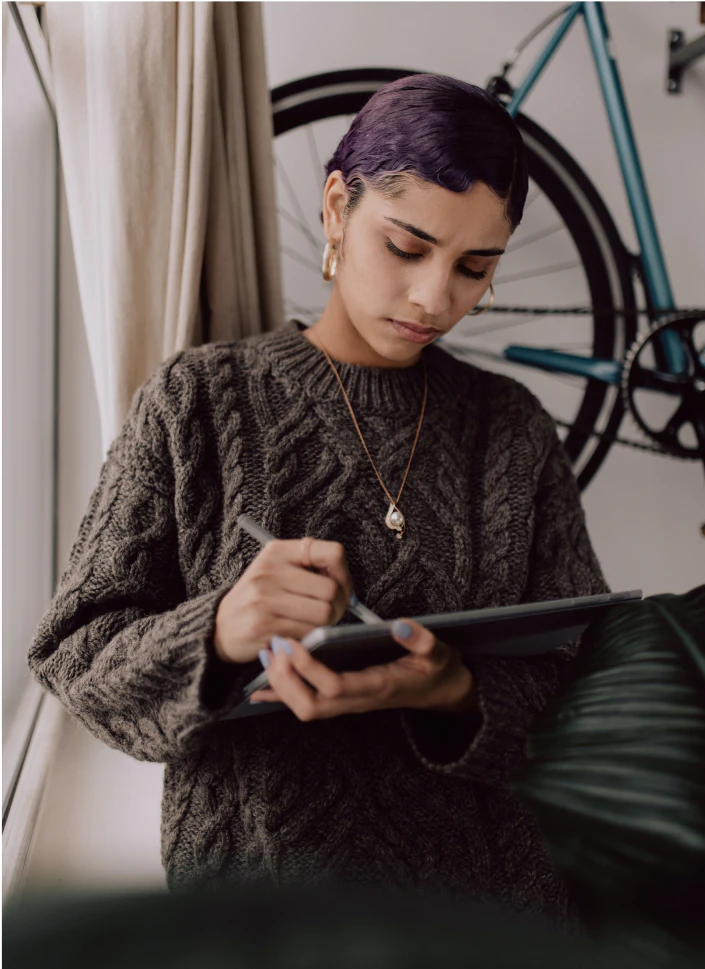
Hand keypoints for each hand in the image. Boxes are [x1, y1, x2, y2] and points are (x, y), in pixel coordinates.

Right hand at [213, 537, 353, 664]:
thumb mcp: (275, 570)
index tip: (342, 587)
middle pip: (331, 589)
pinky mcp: (263, 625)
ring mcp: (265, 599)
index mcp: (278, 552)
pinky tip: (298, 634)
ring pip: (323, 614)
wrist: (220, 627)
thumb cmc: (257, 598)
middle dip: (339, 605)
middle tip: (331, 612)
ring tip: (314, 624)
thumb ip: (308, 567)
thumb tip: (346, 584)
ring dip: (326, 624)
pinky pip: (307, 633)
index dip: (345, 573)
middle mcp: (270, 571)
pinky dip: (310, 637)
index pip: (331, 553)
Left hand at [250, 618, 477, 719]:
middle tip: (272, 647)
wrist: (440, 691)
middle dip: (285, 680)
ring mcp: (349, 704)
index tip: (291, 644)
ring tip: (266, 653)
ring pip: (304, 708)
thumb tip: (400, 625)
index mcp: (379, 687)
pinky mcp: (342, 700)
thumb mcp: (438, 652)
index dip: (309, 668)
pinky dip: (282, 696)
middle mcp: (359, 701)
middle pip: (311, 706)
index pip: (335, 686)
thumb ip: (421, 640)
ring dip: (281, 685)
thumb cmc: (436, 669)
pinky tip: (260, 687)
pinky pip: (307, 704)